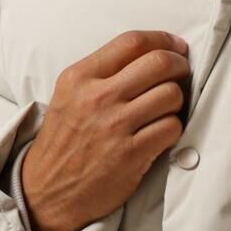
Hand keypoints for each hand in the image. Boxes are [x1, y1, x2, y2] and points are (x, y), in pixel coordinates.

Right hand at [19, 30, 190, 230]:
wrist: (48, 191)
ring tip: (166, 108)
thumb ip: (102, 73)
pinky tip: (161, 132)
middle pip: (158, 64)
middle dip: (179, 66)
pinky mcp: (131, 154)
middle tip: (182, 74)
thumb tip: (149, 54)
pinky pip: (171, 128)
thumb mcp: (69, 96)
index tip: (175, 47)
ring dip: (177, 101)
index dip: (162, 40)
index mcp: (80, 77)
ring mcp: (115, 127)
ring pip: (171, 95)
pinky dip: (173, 128)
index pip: (132, 42)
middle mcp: (97, 98)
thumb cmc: (64, 141)